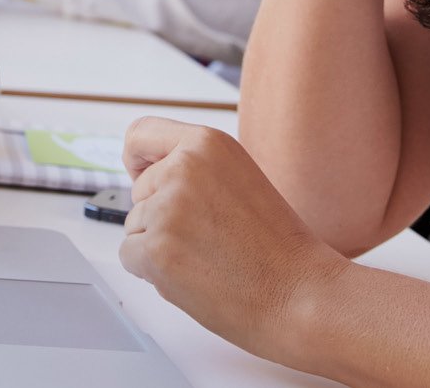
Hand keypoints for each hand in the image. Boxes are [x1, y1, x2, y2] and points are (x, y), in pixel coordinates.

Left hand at [119, 118, 347, 362]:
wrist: (300, 294)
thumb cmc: (278, 248)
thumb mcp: (238, 179)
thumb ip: (195, 170)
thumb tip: (149, 176)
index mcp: (208, 143)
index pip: (140, 134)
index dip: (137, 160)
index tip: (143, 176)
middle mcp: (184, 167)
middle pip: (138, 190)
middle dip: (158, 215)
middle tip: (204, 238)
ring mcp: (167, 208)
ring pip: (134, 227)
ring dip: (159, 246)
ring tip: (208, 258)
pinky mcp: (156, 249)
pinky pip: (129, 258)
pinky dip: (152, 273)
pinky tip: (194, 276)